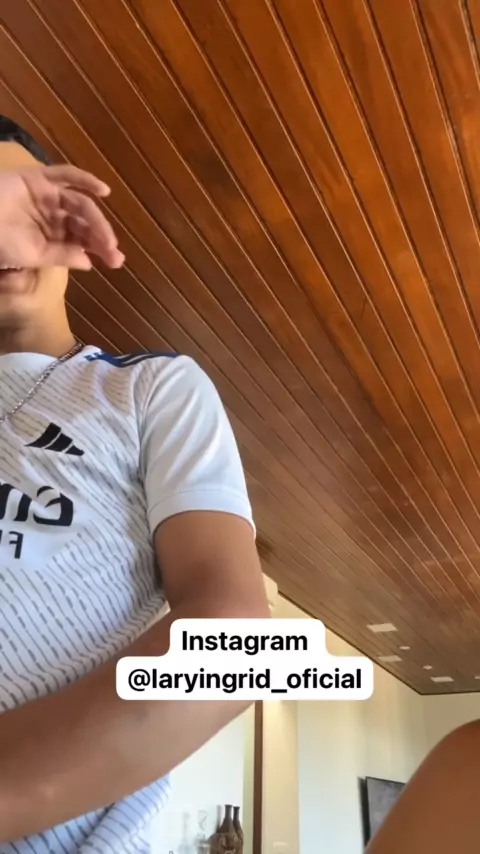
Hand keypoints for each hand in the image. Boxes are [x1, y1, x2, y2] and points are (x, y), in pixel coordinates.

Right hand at [0, 165, 124, 269]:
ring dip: (96, 219)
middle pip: (84, 224)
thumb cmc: (0, 243)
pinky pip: (65, 175)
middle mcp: (53, 216)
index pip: (82, 242)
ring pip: (79, 205)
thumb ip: (61, 256)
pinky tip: (103, 191)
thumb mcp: (33, 255)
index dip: (99, 250)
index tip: (116, 262)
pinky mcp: (38, 178)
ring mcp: (47, 196)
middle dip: (101, 238)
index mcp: (52, 236)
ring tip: (108, 237)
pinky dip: (84, 179)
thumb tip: (89, 262)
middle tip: (114, 252)